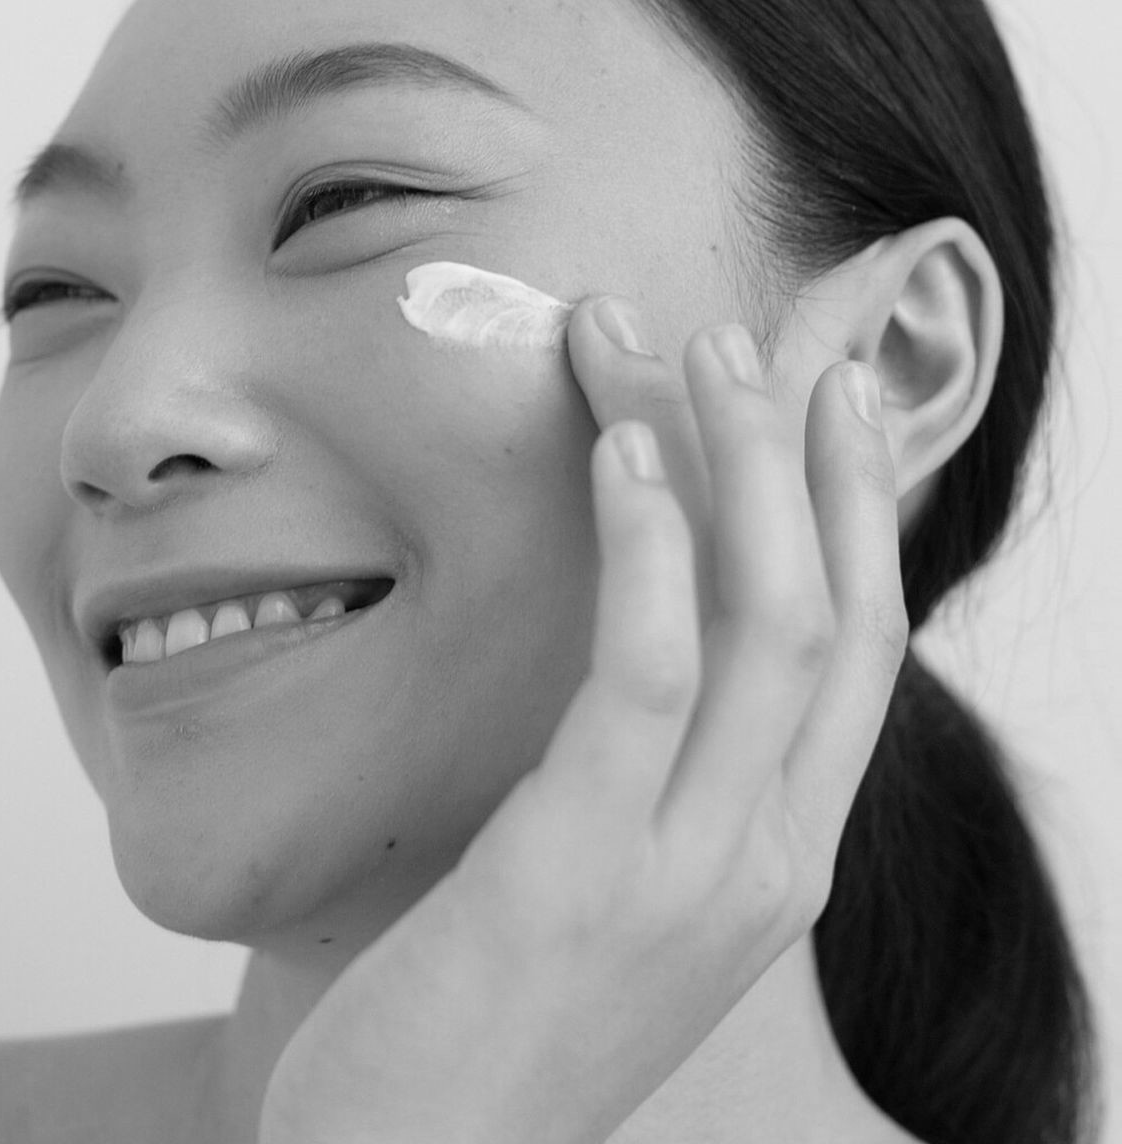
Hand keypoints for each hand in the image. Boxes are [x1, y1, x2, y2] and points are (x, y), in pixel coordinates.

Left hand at [259, 299, 908, 1143]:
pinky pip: (646, 675)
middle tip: (760, 342)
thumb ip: (663, 786)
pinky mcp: (582, 865)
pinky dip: (648, 550)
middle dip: (808, 463)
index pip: (855, 655)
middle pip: (832, 616)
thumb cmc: (504, 1018)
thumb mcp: (619, 894)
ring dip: (739, 469)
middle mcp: (766, 859)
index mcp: (778, 859)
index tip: (829, 409)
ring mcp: (689, 870)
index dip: (856, 517)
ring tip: (695, 354)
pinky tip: (619, 456)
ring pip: (764, 625)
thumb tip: (655, 656)